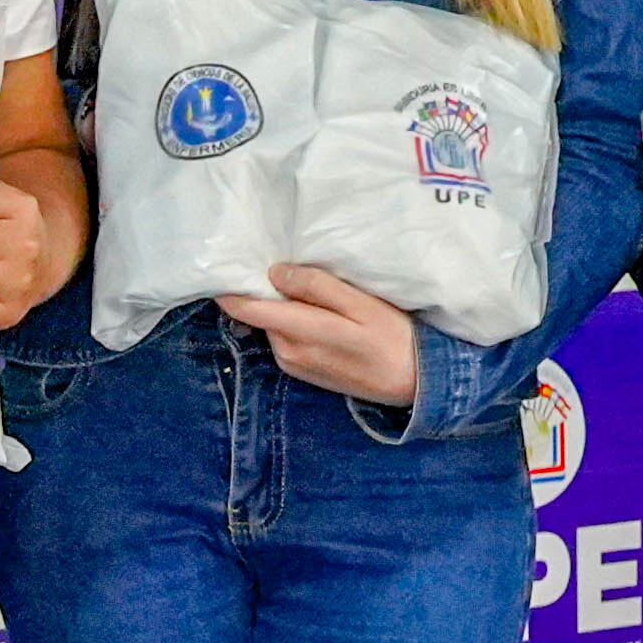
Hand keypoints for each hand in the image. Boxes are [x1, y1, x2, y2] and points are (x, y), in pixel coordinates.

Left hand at [218, 260, 422, 406]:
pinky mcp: (301, 370)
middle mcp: (287, 351)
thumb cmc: (391, 336)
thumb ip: (316, 287)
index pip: (246, 308)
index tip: (229, 260)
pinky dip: (291, 321)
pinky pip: (284, 337)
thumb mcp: (360, 303)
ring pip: (273, 324)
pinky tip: (316, 312)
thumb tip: (275, 274)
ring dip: (282, 305)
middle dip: (264, 289)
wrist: (413, 382)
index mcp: (298, 332)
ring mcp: (293, 364)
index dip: (231, 284)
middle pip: (259, 312)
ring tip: (307, 287)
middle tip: (282, 262)